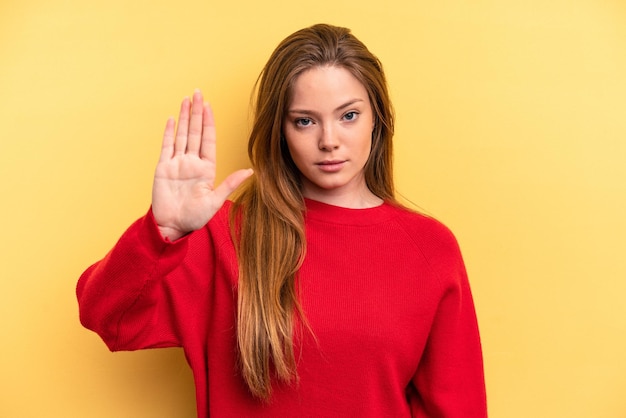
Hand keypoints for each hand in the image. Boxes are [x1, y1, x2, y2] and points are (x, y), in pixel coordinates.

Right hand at [152, 90, 252, 240]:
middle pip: (195, 132)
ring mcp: (177, 164)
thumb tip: (250, 171)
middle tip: (198, 93)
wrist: (173, 226)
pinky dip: (169, 133)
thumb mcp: (215, 200)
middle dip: (197, 112)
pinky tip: (172, 119)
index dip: (209, 122)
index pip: (208, 139)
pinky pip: (167, 147)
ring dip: (184, 117)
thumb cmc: (194, 217)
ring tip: (186, 99)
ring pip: (182, 135)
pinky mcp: (163, 168)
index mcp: (206, 168)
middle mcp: (192, 163)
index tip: (209, 106)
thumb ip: (230, 183)